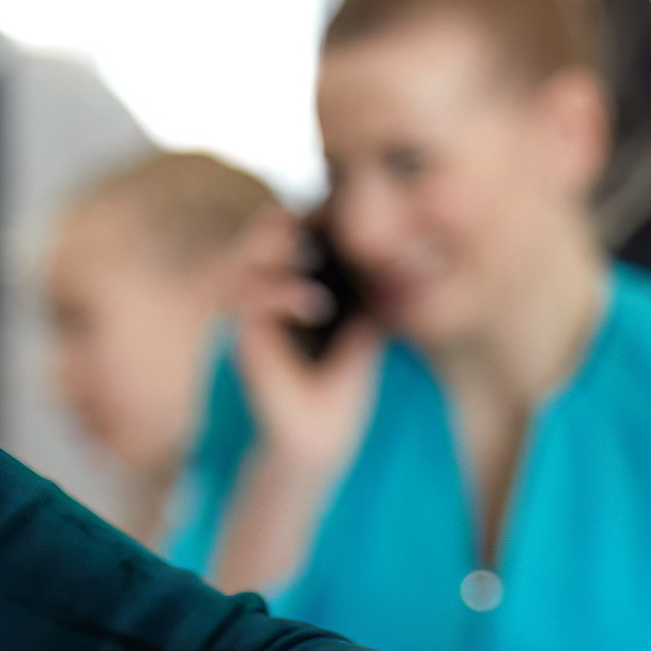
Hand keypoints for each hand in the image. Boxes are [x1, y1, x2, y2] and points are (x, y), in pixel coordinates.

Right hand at [207, 214, 383, 597]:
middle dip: (292, 219)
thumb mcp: (365, 328)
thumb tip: (407, 249)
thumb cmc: (341, 390)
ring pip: (249, 256)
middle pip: (266, 232)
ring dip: (281, 248)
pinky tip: (316, 304)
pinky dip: (282, 293)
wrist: (320, 443)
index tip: (346, 208)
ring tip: (314, 256)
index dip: (315, 215)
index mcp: (290, 285)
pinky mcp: (243, 341)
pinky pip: (251, 300)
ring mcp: (249, 314)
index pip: (294, 231)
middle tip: (325, 218)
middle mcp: (265, 294)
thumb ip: (373, 288)